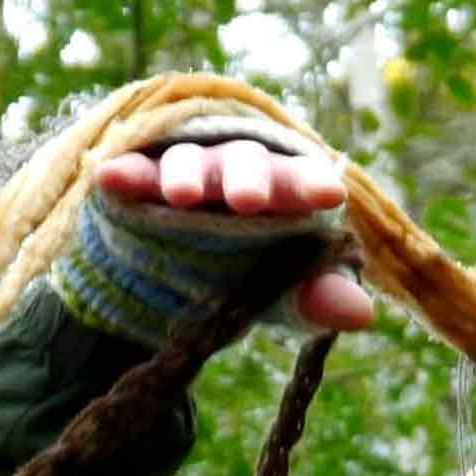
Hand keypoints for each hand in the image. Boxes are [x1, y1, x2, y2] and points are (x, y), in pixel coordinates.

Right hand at [95, 140, 371, 331]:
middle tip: (250, 200)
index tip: (327, 193)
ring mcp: (189, 170)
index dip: (311, 184)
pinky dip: (126, 174)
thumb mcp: (286, 292)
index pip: (301, 180)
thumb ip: (318, 297)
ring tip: (181, 196)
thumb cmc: (250, 271)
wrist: (179, 274)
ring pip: (189, 162)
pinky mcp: (143, 178)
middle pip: (245, 163)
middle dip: (248, 178)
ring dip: (185, 175)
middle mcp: (236, 170)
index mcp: (282, 191)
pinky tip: (112, 179)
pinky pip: (135, 170)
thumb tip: (362, 314)